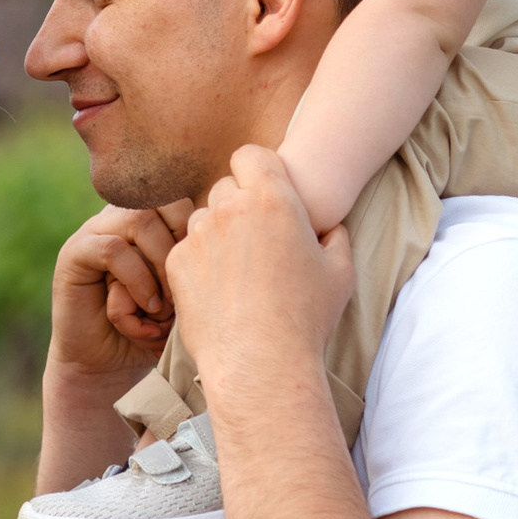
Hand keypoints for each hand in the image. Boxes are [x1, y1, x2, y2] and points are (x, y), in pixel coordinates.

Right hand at [48, 197, 194, 383]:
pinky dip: (136, 280)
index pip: (182, 198)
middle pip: (163, 201)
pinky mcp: (74, 252)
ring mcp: (95, 230)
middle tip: (186, 289)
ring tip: (165, 305)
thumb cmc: (153, 329)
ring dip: (160, 265)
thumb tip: (218, 245)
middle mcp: (121, 216)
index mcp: (150, 219)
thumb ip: (197, 263)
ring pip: (139, 220)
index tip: (204, 274)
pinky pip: (112, 249)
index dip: (198, 231)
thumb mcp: (185, 294)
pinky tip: (147, 308)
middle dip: (182, 246)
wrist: (106, 364)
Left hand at [167, 146, 352, 400]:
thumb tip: (331, 227)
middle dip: (238, 205)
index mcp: (275, 200)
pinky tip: (219, 292)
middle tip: (255, 241)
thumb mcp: (340, 274)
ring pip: (204, 218)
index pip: (251, 155)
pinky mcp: (177, 262)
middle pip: (226, 186)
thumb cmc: (306, 320)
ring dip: (217, 234)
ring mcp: (200, 234)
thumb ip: (336, 238)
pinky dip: (199, 263)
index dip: (257, 170)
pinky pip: (187, 249)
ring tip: (238, 272)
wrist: (260, 363)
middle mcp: (232, 208)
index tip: (265, 192)